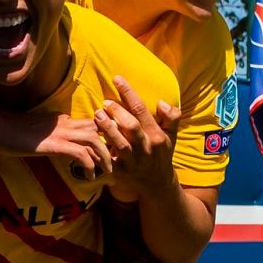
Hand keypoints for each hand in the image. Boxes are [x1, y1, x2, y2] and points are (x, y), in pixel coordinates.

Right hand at [0, 113, 111, 180]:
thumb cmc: (11, 131)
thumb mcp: (37, 133)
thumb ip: (51, 136)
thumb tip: (59, 146)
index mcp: (63, 119)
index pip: (93, 123)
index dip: (106, 136)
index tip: (111, 152)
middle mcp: (66, 123)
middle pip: (101, 128)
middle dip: (113, 145)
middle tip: (117, 162)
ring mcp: (61, 133)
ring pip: (96, 140)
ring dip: (106, 157)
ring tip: (108, 172)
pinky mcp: (54, 144)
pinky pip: (81, 153)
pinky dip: (90, 165)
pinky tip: (90, 176)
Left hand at [96, 76, 180, 200]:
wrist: (157, 183)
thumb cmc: (161, 153)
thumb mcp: (172, 135)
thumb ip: (171, 117)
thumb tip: (161, 102)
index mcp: (157, 135)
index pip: (142, 110)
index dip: (128, 93)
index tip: (117, 79)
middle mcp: (146, 148)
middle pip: (132, 127)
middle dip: (118, 112)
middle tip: (105, 102)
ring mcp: (133, 161)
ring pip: (120, 144)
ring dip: (107, 129)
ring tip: (97, 115)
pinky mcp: (121, 172)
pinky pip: (108, 160)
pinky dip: (99, 150)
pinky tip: (91, 138)